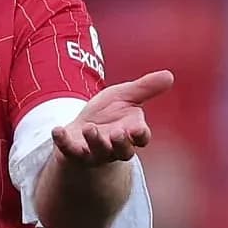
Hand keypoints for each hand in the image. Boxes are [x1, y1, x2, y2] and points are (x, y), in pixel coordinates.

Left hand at [51, 70, 173, 165]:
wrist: (81, 130)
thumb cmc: (108, 114)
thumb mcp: (124, 97)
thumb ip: (144, 88)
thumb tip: (169, 75)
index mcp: (130, 133)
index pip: (141, 138)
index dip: (141, 135)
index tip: (138, 129)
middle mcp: (115, 147)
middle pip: (122, 151)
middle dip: (121, 143)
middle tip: (118, 133)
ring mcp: (94, 151)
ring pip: (98, 152)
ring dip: (95, 141)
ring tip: (90, 128)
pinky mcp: (73, 152)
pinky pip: (68, 150)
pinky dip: (63, 141)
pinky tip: (57, 130)